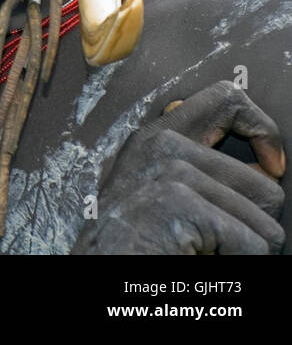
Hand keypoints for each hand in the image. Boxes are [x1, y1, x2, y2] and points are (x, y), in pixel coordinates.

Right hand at [74, 80, 285, 253]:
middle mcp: (160, 145)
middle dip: (256, 226)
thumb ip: (201, 169)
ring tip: (203, 255)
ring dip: (245, 251)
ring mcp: (169, 170)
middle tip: (217, 244)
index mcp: (156, 138)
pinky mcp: (178, 201)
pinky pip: (253, 245)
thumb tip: (265, 168)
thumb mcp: (161, 195)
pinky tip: (200, 262)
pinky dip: (238, 266)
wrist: (99, 273)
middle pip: (264, 185)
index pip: (226, 99)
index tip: (271, 167)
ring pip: (265, 222)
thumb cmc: (132, 247)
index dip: (263, 129)